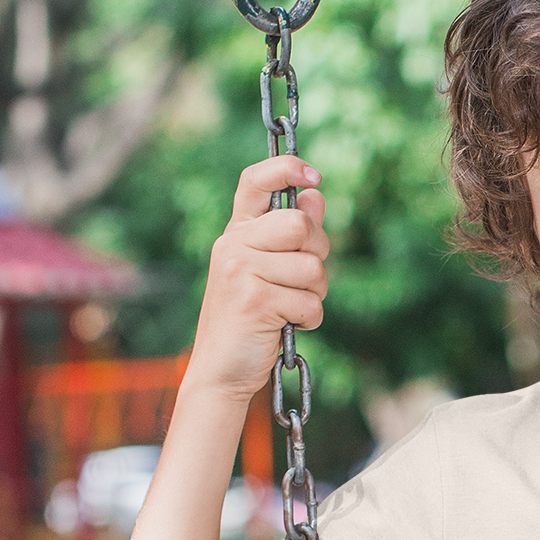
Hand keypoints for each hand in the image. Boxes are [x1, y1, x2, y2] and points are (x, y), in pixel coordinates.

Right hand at [184, 157, 328, 401]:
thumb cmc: (249, 320)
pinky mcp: (255, 300)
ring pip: (312, 267)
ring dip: (315, 294)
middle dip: (318, 253)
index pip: (254, 181)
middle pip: (300, 224)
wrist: (220, 370)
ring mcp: (240, 270)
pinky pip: (310, 301)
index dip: (286, 168)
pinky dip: (309, 319)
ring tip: (290, 309)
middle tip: (304, 280)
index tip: (314, 177)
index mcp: (236, 233)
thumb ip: (290, 235)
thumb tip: (315, 195)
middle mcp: (233, 245)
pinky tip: (287, 325)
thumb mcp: (267, 271)